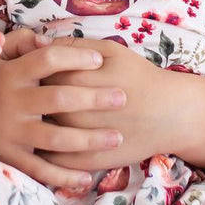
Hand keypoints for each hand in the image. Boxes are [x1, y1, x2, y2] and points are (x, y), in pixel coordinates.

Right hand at [0, 39, 126, 190]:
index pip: (48, 60)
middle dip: (95, 98)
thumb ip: (17, 45)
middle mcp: (12, 102)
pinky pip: (40, 170)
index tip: (100, 60)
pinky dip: (64, 176)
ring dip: (90, 139)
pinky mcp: (8, 157)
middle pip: (60, 98)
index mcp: (11, 75)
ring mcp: (10, 132)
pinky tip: (87, 177)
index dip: (76, 58)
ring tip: (116, 137)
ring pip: (57, 138)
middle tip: (121, 98)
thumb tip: (46, 38)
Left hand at [36, 37, 174, 171]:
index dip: (34, 72)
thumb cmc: (139, 76)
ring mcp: (82, 140)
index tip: (36, 72)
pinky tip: (46, 141)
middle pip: (39, 104)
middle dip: (34, 99)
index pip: (40, 75)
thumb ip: (73, 46)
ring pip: (44, 133)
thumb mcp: (110, 51)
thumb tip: (37, 42)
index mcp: (80, 81)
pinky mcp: (89, 162)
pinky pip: (55, 162)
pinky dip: (46, 153)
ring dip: (36, 126)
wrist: (170, 113)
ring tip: (40, 116)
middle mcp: (77, 112)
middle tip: (36, 95)